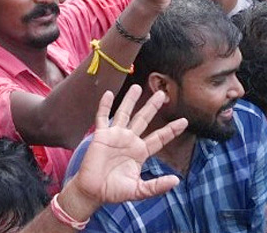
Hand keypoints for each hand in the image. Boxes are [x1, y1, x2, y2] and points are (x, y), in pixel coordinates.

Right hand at [57, 87, 184, 219]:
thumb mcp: (140, 190)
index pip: (159, 138)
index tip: (184, 121)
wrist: (93, 190)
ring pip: (124, 113)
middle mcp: (129, 140)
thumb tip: (177, 180)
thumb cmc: (115, 191)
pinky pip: (102, 117)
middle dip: (152, 107)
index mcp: (140, 152)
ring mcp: (115, 136)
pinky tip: (109, 94)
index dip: (171, 130)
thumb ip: (157, 185)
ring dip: (130, 100)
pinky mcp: (101, 135)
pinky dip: (105, 105)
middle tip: (162, 94)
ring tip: (137, 87)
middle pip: (143, 119)